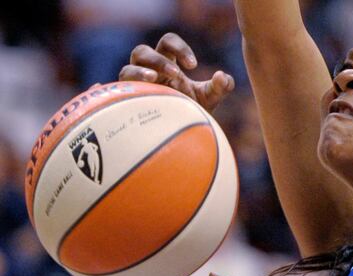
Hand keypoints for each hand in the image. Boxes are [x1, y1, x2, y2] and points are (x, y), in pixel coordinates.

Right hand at [119, 33, 234, 110]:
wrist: (179, 136)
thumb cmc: (192, 111)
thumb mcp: (209, 99)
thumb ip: (221, 87)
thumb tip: (222, 77)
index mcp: (167, 64)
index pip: (167, 43)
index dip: (179, 48)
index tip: (194, 66)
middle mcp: (147, 72)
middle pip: (141, 51)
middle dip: (158, 60)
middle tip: (176, 74)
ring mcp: (135, 88)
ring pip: (125, 71)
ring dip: (138, 73)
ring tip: (153, 81)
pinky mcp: (127, 105)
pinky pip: (111, 95)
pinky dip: (111, 92)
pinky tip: (119, 93)